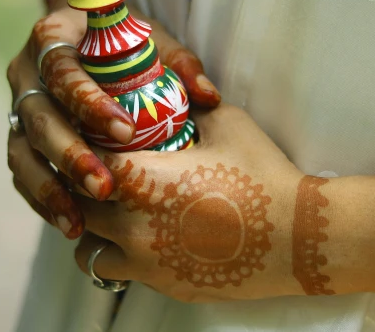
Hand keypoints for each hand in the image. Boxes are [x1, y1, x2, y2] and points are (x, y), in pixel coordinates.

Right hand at [7, 5, 221, 238]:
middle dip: (70, 155)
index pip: (62, 70)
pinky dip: (43, 200)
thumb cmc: (125, 42)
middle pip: (38, 116)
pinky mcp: (19, 138)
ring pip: (23, 151)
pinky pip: (22, 173)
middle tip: (105, 188)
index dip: (88, 102)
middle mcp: (26, 72)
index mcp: (53, 37)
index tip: (125, 132)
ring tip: (78, 222)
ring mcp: (18, 108)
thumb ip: (179, 63)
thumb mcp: (151, 40)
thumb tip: (209, 97)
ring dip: (50, 188)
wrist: (88, 44)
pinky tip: (70, 224)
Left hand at [74, 104, 303, 302]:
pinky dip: (121, 255)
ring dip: (93, 231)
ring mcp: (145, 260)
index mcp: (141, 177)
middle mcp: (131, 222)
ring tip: (113, 214)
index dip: (82, 147)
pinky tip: (145, 239)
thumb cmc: (263, 174)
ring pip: (87, 249)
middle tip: (97, 176)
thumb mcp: (226, 123)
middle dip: (81, 189)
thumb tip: (174, 90)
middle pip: (75, 205)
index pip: (82, 159)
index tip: (91, 139)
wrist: (299, 237)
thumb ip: (189, 106)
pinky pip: (120, 272)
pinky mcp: (163, 284)